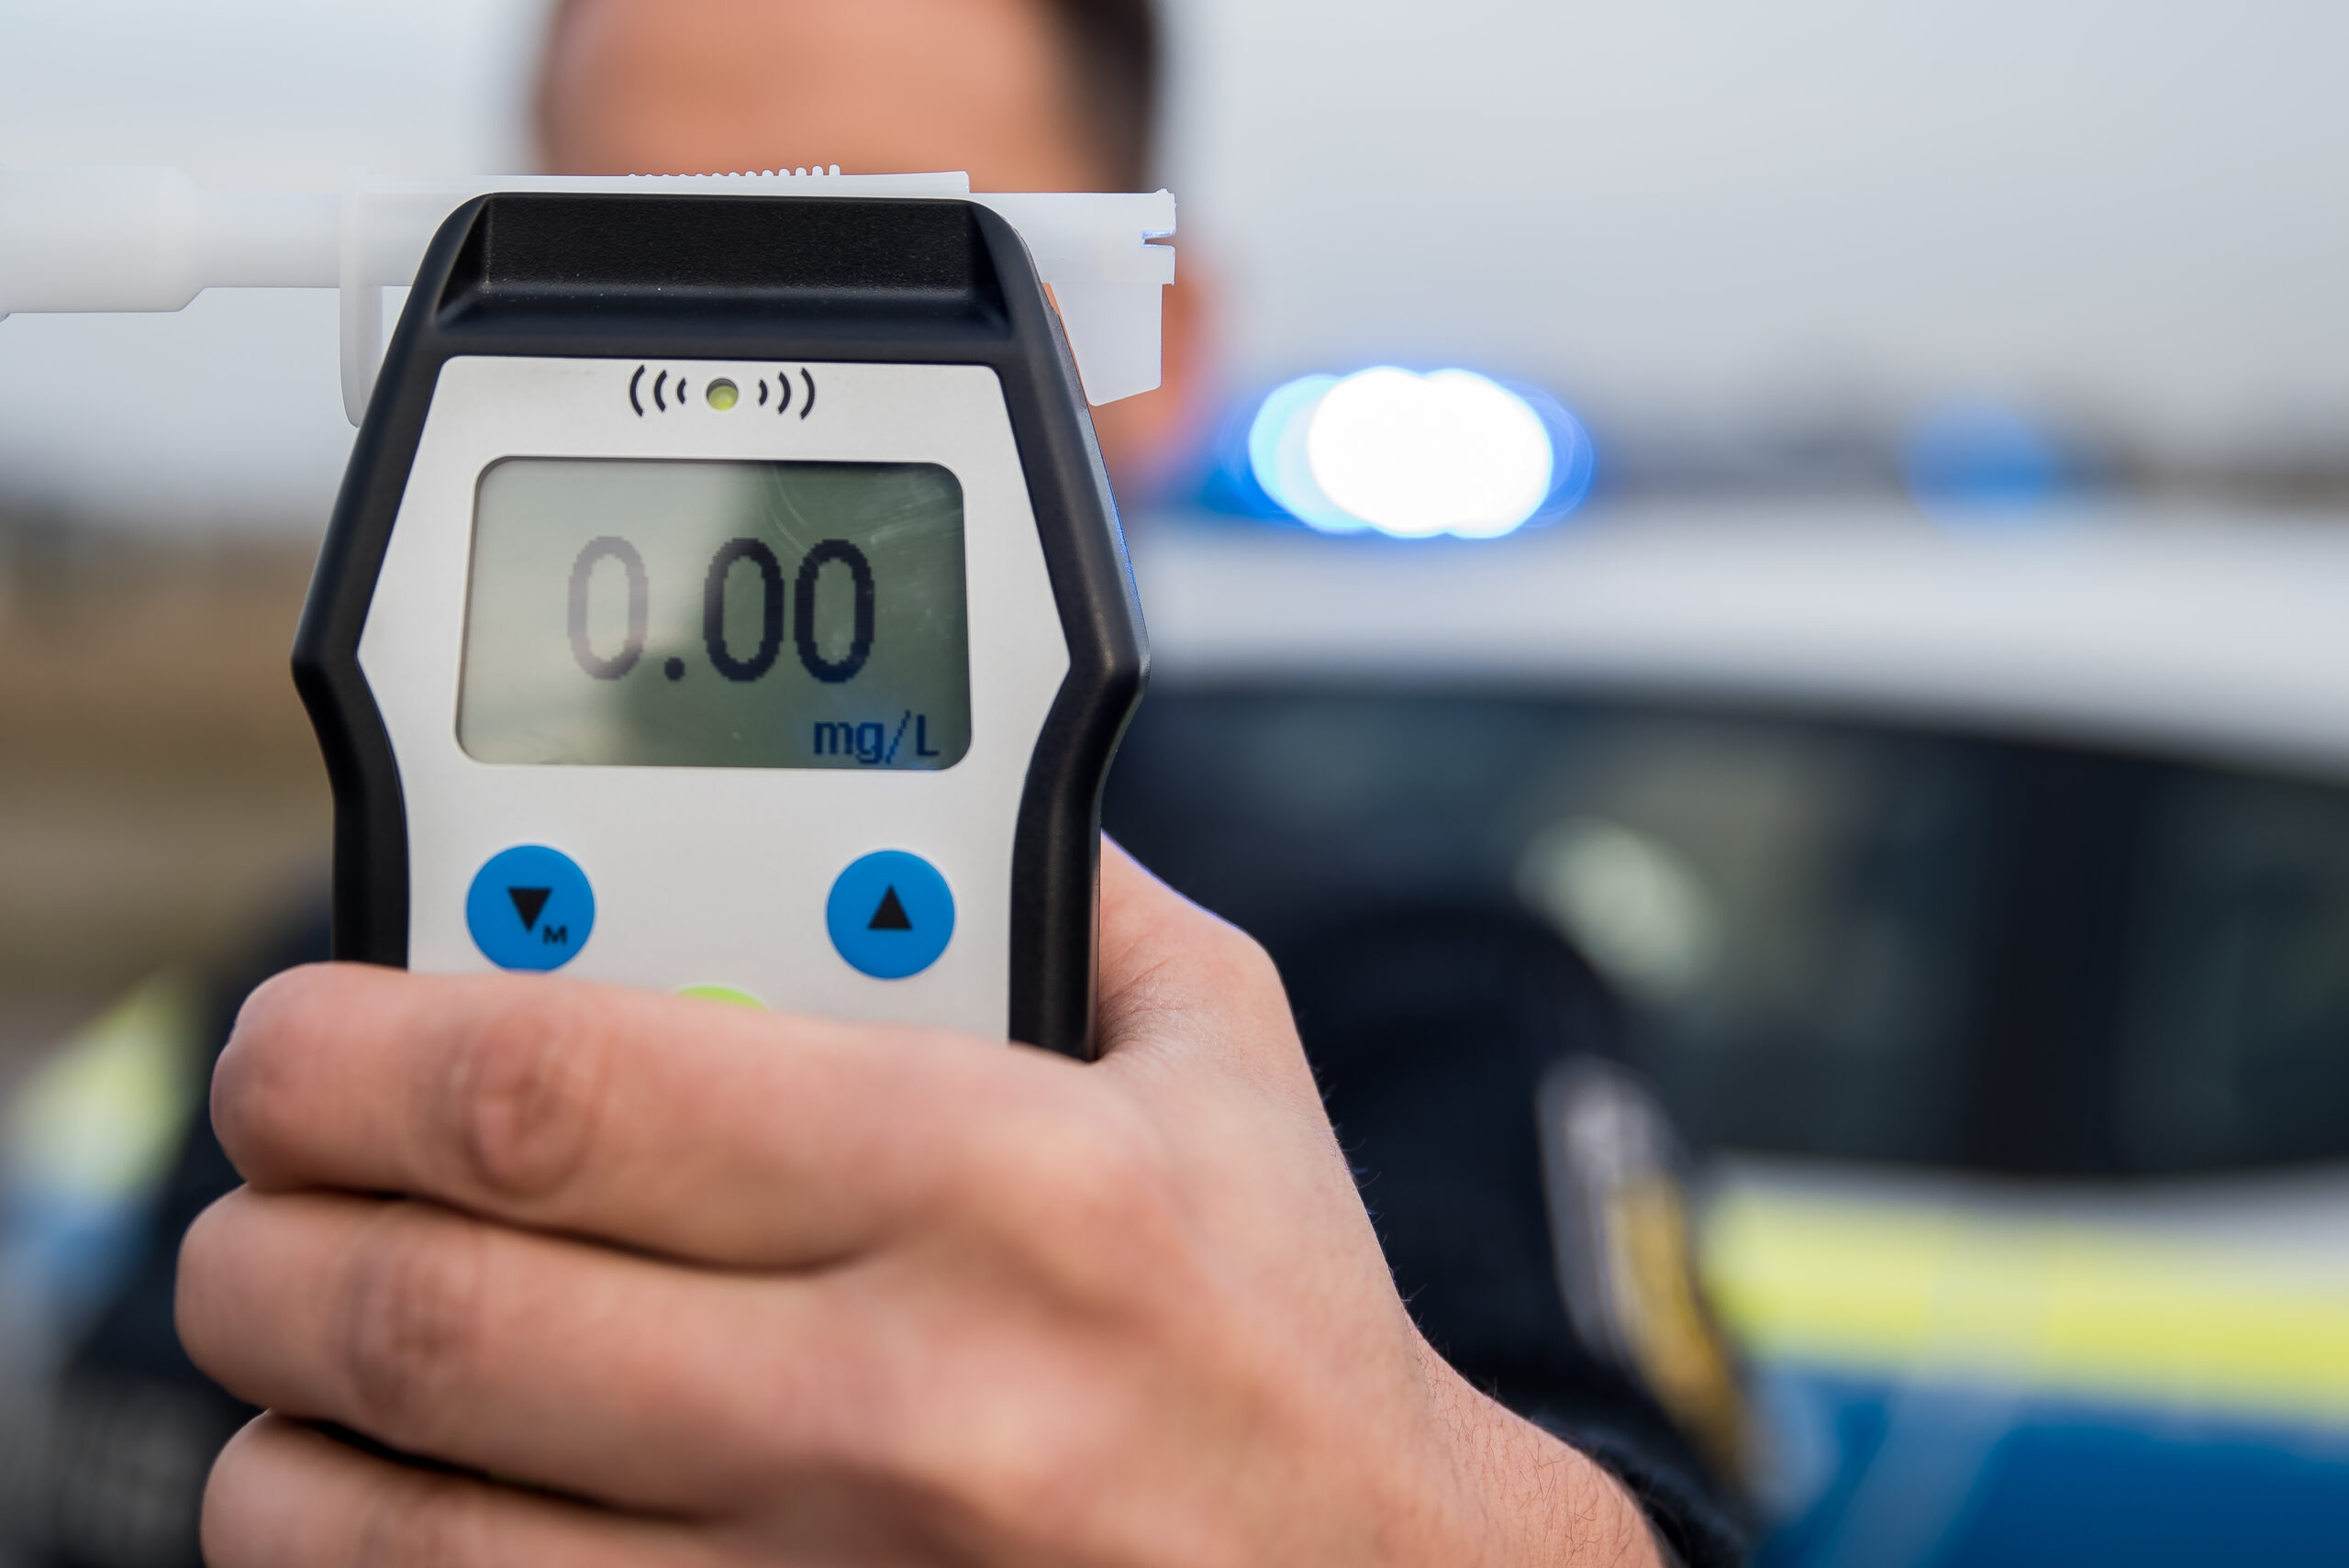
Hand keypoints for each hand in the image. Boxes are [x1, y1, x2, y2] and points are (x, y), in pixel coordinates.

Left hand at [178, 843, 1660, 1566]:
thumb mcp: (1226, 1057)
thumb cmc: (1291, 1327)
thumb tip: (912, 777)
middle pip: (436, 1307)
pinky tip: (406, 1494)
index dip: (357, 1046)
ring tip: (308, 1340)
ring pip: (400, 1526)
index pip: (567, 1090)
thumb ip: (1069, 889)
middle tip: (261, 1179)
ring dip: (287, 1420)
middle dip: (266, 1229)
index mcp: (1005, 1184)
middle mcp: (907, 1402)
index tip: (297, 1036)